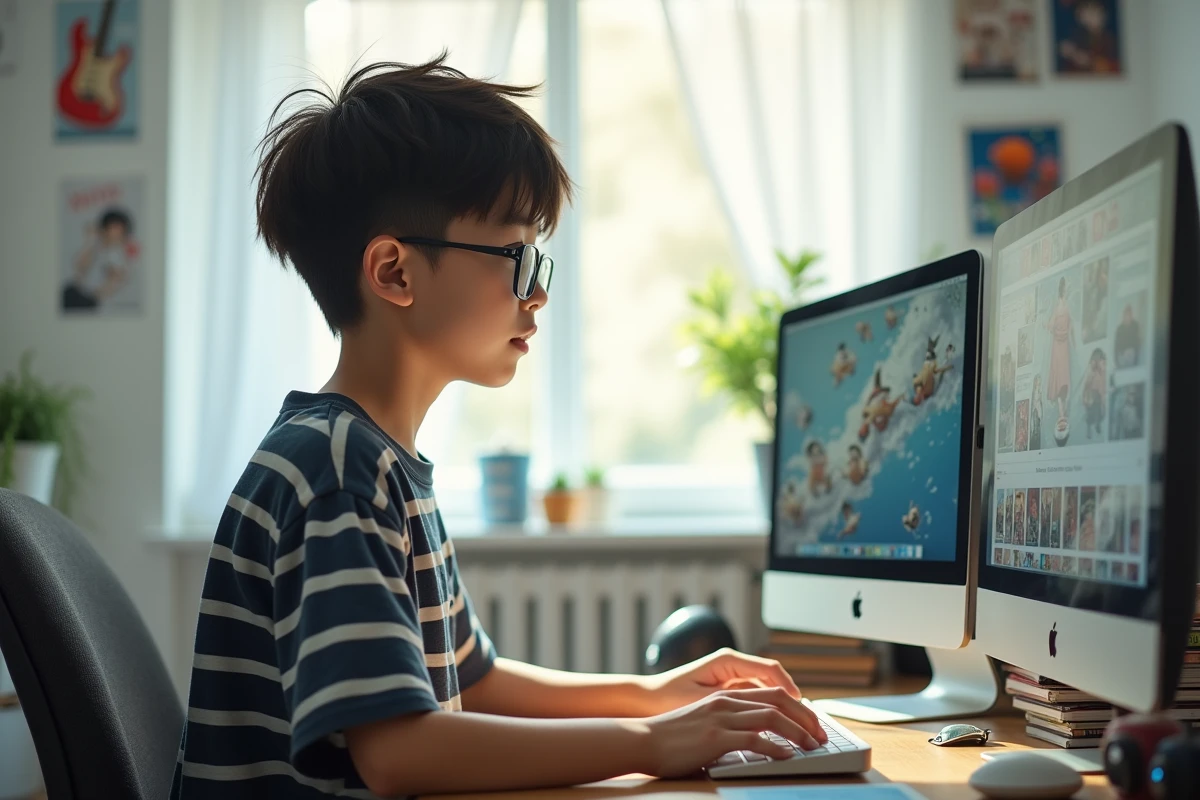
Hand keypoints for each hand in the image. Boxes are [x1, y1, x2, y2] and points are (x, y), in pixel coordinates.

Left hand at [641, 647, 801, 713]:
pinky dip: (770, 709)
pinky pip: (757, 696)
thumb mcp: (702, 701)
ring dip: (784, 707)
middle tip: (810, 723)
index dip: (789, 688)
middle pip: (774, 679)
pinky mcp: (729, 688)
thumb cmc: (669, 697)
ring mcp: (732, 675)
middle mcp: (733, 664)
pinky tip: (779, 727)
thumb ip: (732, 703)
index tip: (801, 707)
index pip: (769, 669)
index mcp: (728, 660)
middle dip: (794, 701)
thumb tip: (762, 710)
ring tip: (800, 728)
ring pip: (768, 689)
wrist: (647, 699)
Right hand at [641, 687, 826, 777]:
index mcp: (725, 697)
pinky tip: (787, 756)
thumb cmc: (672, 737)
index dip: (797, 707)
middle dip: (806, 717)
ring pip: (772, 717)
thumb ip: (729, 724)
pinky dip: (776, 748)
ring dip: (798, 732)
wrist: (642, 740)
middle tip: (821, 735)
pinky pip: (755, 739)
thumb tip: (757, 738)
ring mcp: (721, 718)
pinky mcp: (715, 737)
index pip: (771, 693)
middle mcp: (726, 702)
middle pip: (778, 701)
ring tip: (812, 746)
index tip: (812, 723)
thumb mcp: (704, 722)